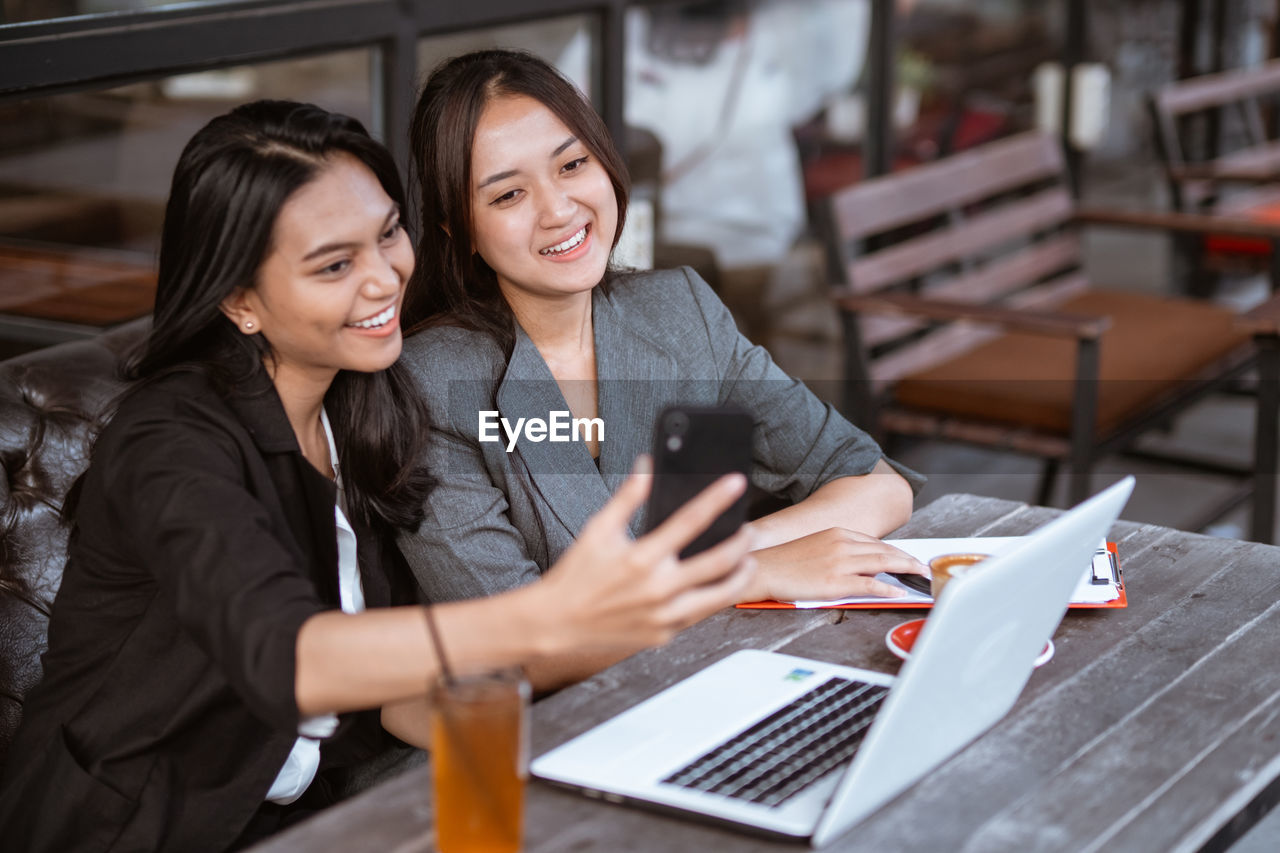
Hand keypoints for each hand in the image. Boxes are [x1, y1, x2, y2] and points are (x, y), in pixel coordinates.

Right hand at [530, 456, 756, 656]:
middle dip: (741, 542)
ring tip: (747, 561)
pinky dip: (714, 598)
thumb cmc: (577, 574)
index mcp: (641, 558)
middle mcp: (657, 589)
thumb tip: (646, 465)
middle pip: (719, 561)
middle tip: (748, 530)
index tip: (736, 483)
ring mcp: (664, 617)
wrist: (556, 623)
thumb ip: (628, 497)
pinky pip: (700, 615)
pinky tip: (718, 585)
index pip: (690, 520)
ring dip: (741, 576)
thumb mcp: (598, 529)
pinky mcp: (664, 635)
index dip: (717, 498)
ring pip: (721, 596)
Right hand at [746, 527, 926, 601]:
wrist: (762, 569)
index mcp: (837, 533)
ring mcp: (840, 562)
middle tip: (924, 568)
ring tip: (920, 577)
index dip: (896, 551)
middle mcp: (841, 543)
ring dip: (906, 570)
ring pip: (883, 564)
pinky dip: (888, 588)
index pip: (875, 542)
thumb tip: (860, 565)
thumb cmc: (784, 562)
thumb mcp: (814, 547)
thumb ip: (838, 551)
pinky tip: (900, 593)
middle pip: (884, 551)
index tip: (908, 559)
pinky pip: (870, 584)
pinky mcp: (836, 582)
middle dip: (908, 560)